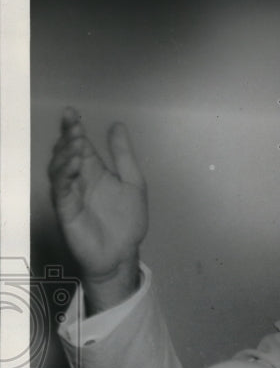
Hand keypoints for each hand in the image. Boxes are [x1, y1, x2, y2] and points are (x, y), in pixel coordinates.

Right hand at [48, 107, 147, 306]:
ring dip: (65, 154)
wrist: (122, 254)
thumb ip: (124, 156)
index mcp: (93, 170)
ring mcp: (70, 194)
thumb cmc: (127, 221)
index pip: (79, 144)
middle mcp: (78, 179)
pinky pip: (61, 190)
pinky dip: (65, 175)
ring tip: (76, 143)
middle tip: (74, 127)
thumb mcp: (133, 183)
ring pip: (59, 168)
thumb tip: (118, 125)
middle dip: (67, 138)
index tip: (72, 112)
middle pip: (65, 152)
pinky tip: (74, 165)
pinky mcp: (66, 210)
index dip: (73, 128)